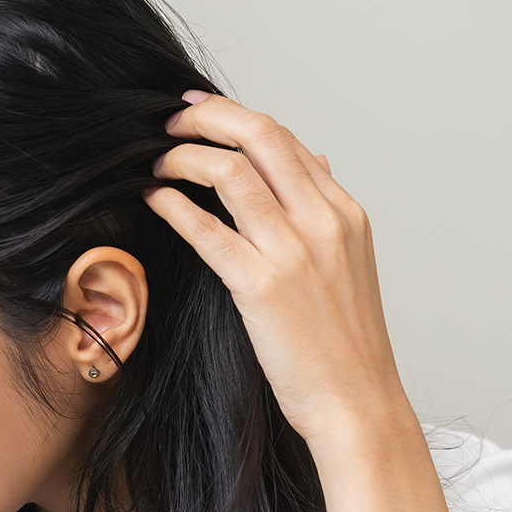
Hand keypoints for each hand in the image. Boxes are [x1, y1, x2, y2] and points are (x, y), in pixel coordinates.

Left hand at [143, 91, 409, 444]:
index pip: (285, 140)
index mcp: (344, 212)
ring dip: (184, 156)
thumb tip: (312, 158)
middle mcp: (323, 221)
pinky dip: (174, 206)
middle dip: (208, 117)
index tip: (199, 109)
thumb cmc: (346, 343)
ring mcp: (294, 252)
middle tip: (171, 122)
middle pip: (260, 136)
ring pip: (231, 172)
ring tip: (156, 162)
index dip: (235, 116)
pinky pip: (208, 230)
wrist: (358, 402)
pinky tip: (153, 199)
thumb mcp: (350, 262)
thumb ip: (325, 208)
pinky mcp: (262, 286)